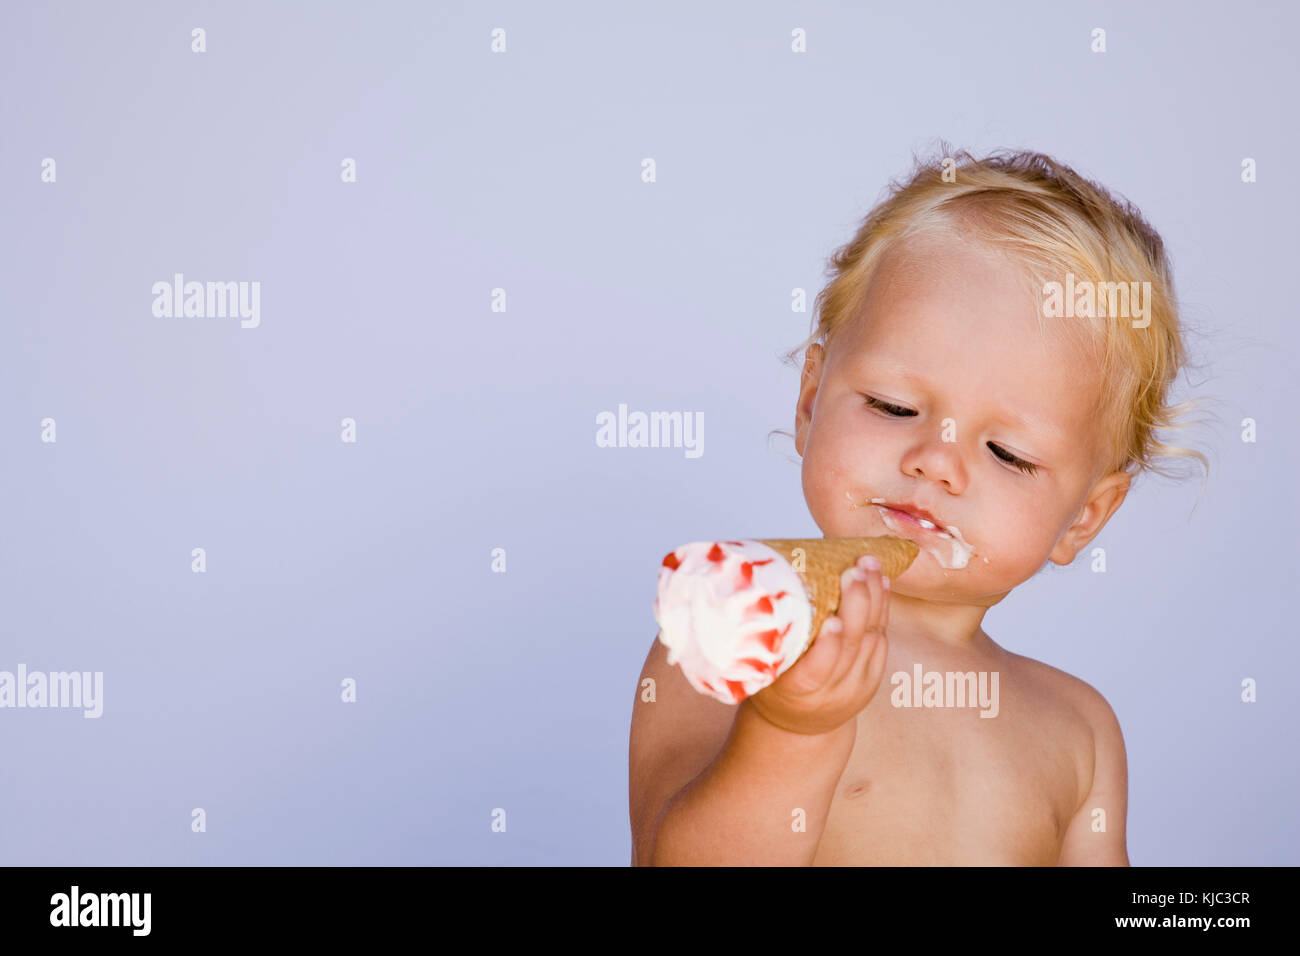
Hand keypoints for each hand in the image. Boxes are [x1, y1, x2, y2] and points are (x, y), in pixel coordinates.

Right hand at [747, 554, 891, 736]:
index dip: (828, 646)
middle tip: (855, 570)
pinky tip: (881, 582)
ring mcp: (858, 685)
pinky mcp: (874, 677)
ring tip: (870, 564)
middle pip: (851, 646)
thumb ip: (766, 639)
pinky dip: (883, 608)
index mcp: (798, 691)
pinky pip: (882, 638)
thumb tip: (748, 584)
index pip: (818, 670)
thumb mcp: (763, 670)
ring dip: (874, 598)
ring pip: (872, 637)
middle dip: (857, 605)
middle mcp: (833, 691)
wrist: (801, 723)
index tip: (832, 619)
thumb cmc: (773, 685)